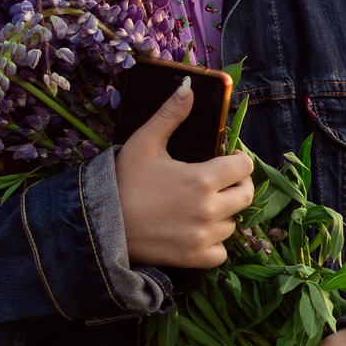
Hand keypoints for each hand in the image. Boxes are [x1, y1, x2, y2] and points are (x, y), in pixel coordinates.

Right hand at [116, 77, 253, 267]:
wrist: (99, 225)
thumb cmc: (122, 181)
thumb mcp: (144, 143)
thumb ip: (170, 115)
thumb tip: (189, 87)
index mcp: (203, 179)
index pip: (244, 166)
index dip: (236, 160)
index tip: (223, 161)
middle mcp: (209, 209)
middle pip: (246, 195)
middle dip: (236, 185)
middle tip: (218, 182)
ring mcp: (203, 237)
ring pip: (233, 224)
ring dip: (223, 214)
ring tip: (201, 206)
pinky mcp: (194, 258)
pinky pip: (221, 253)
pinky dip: (215, 244)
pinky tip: (198, 232)